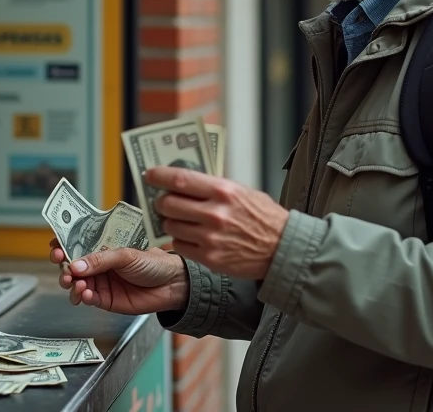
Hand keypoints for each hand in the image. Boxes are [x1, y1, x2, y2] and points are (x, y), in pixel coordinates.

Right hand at [49, 239, 188, 314]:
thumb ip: (101, 260)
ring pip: (75, 283)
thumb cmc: (153, 263)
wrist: (171, 285)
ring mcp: (100, 282)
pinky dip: (82, 296)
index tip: (55, 246)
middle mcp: (98, 264)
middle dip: (63, 265)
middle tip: (61, 265)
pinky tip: (85, 293)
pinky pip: (87, 298)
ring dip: (70, 283)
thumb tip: (75, 264)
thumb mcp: (127, 255)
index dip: (63, 244)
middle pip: (71, 264)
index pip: (77, 244)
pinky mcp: (104, 299)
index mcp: (103, 247)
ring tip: (75, 283)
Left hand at [146, 166, 289, 280]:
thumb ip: (213, 187)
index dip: (159, 176)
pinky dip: (179, 240)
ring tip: (181, 220)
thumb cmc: (264, 218)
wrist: (282, 248)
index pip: (180, 180)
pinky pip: (179, 245)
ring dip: (170, 222)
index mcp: (224, 191)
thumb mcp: (242, 192)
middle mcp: (215, 213)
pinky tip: (190, 236)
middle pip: (169, 204)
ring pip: (171, 226)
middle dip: (161, 202)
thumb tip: (183, 182)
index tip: (149, 175)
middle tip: (162, 201)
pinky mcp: (210, 258)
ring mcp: (211, 237)